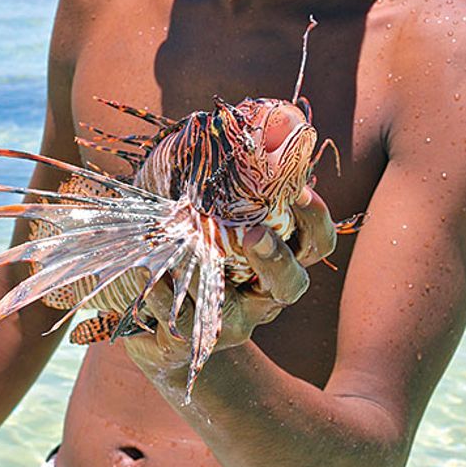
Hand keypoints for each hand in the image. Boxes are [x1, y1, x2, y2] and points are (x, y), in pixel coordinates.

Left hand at [122, 184, 333, 387]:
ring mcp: (232, 323)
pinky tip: (148, 271)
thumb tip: (218, 125)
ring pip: (237, 314)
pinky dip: (164, 294)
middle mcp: (263, 294)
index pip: (316, 243)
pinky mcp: (193, 341)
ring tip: (186, 247)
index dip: (315, 218)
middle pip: (292, 284)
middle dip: (275, 258)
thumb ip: (212, 172)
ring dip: (211, 279)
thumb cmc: (184, 243)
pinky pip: (183, 321)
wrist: (151, 317)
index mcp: (277, 257)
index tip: (299, 189)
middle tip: (255, 232)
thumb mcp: (199, 203)